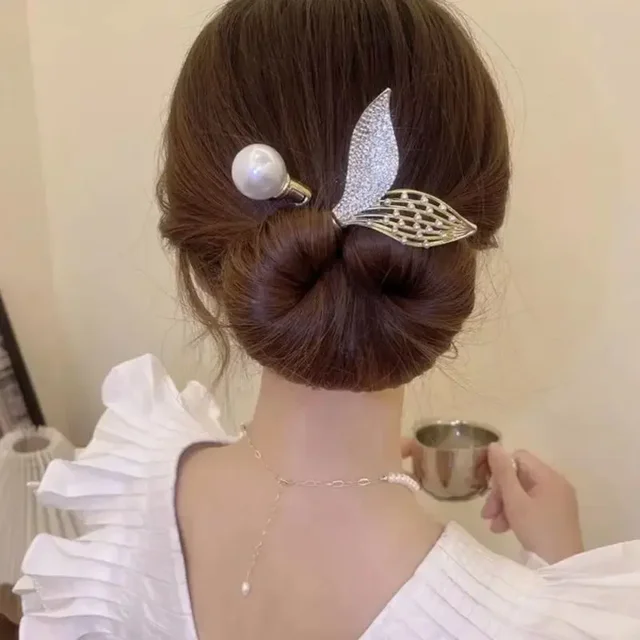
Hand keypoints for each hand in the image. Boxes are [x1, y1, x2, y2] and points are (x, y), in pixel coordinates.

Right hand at [482, 444, 583, 563]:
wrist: (562, 568)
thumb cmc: (537, 530)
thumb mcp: (515, 501)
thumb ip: (503, 472)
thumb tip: (494, 445)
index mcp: (548, 476)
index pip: (518, 457)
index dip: (500, 470)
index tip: (488, 489)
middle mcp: (556, 483)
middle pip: (520, 476)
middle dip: (500, 493)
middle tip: (486, 513)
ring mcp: (558, 500)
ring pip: (523, 493)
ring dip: (505, 505)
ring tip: (493, 525)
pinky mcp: (557, 514)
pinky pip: (532, 505)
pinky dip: (517, 513)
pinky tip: (504, 529)